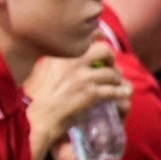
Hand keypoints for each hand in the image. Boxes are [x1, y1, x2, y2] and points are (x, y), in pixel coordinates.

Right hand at [25, 41, 131, 158]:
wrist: (41, 122)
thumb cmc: (38, 102)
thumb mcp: (40, 74)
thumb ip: (52, 63)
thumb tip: (59, 56)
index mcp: (60, 57)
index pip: (85, 38)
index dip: (97, 37)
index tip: (101, 40)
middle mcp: (72, 63)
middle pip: (104, 50)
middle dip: (110, 59)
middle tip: (110, 66)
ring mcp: (83, 78)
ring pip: (112, 73)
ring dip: (116, 79)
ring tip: (116, 84)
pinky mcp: (92, 94)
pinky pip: (114, 90)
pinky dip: (120, 92)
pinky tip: (122, 94)